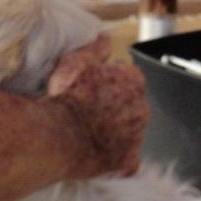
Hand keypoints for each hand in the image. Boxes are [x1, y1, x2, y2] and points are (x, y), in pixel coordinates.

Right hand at [50, 38, 148, 176]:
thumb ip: (95, 48)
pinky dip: (115, 160)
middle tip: (90, 113)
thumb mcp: (76, 61)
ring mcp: (137, 138)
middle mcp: (142, 109)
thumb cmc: (66, 97)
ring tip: (91, 134)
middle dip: (115, 108)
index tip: (93, 89)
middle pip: (131, 106)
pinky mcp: (128, 163)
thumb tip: (105, 38)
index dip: (109, 84)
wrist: (58, 135)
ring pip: (130, 133)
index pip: (128, 78)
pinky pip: (126, 162)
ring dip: (116, 133)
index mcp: (134, 81)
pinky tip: (99, 157)